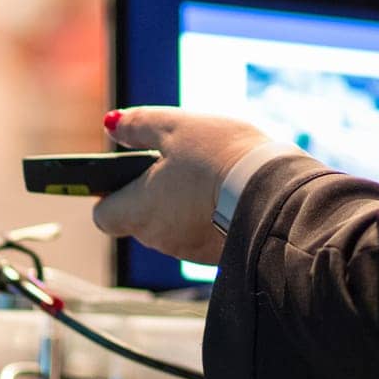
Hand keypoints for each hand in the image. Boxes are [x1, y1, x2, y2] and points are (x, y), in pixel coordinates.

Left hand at [91, 107, 274, 266]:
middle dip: (153, 193)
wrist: (274, 191)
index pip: (103, 215)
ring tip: (209, 175)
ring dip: (182, 204)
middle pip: (140, 218)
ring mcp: (189, 250)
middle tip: (178, 163)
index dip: (111, 193)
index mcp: (138, 211)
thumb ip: (139, 125)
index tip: (126, 173)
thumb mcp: (175, 127)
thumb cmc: (219, 157)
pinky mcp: (217, 253)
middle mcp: (158, 238)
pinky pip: (202, 233)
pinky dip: (207, 216)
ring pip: (173, 225)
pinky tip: (228, 192)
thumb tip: (112, 125)